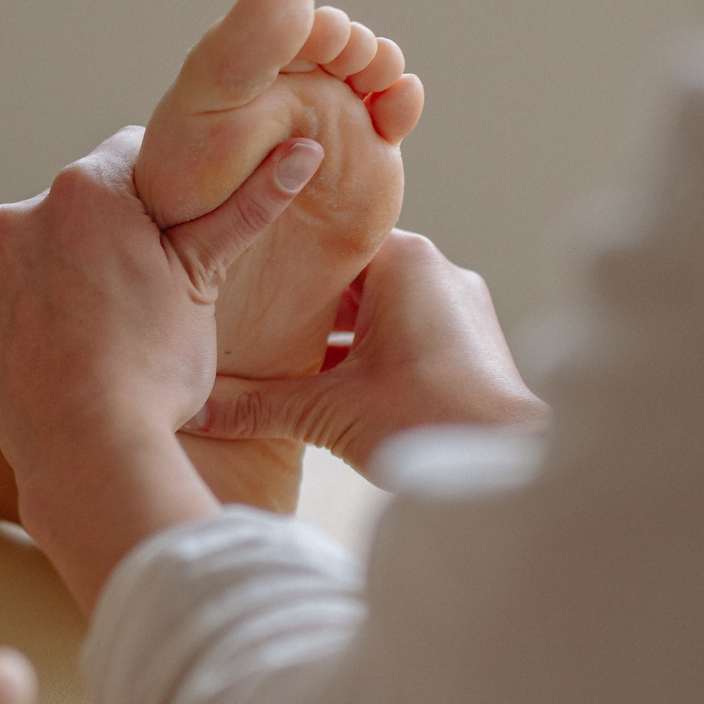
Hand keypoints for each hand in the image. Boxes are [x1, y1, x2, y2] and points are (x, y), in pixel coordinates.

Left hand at [0, 126, 321, 608]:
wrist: (84, 452)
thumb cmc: (152, 368)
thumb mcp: (205, 281)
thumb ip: (249, 208)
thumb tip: (305, 153)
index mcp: (84, 188)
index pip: (136, 149)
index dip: (168, 188)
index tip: (182, 230)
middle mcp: (23, 211)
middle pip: (87, 199)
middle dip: (118, 229)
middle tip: (154, 286)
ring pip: (48, 241)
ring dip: (75, 263)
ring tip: (112, 322)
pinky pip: (14, 285)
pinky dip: (40, 301)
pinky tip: (73, 340)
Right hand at [186, 230, 547, 476]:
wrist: (508, 463)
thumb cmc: (426, 421)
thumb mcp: (327, 410)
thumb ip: (256, 406)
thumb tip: (195, 410)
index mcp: (403, 259)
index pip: (325, 240)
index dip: (279, 261)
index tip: (240, 279)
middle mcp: (435, 270)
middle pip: (349, 275)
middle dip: (302, 304)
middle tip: (248, 322)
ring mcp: (457, 305)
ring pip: (378, 306)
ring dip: (336, 334)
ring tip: (282, 358)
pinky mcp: (469, 342)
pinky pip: (406, 331)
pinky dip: (370, 351)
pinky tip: (334, 385)